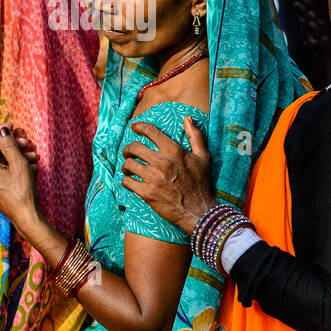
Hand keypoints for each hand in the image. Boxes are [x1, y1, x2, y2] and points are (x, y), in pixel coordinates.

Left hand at [0, 125, 40, 227]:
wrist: (25, 215)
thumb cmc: (22, 190)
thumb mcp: (18, 164)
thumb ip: (9, 145)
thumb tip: (3, 131)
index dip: (0, 131)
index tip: (12, 126)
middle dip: (12, 145)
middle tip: (27, 144)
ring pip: (0, 162)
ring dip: (16, 156)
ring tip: (32, 158)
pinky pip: (2, 172)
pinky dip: (14, 167)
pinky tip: (29, 168)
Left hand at [120, 118, 214, 233]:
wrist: (199, 211)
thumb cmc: (202, 184)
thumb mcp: (204, 157)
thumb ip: (196, 136)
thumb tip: (187, 119)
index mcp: (174, 151)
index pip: (150, 132)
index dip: (139, 127)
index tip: (135, 128)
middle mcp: (162, 162)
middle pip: (134, 147)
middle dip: (128, 148)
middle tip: (129, 152)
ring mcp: (153, 178)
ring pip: (128, 164)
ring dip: (126, 165)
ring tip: (129, 168)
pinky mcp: (146, 193)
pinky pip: (127, 182)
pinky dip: (126, 181)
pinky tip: (130, 181)